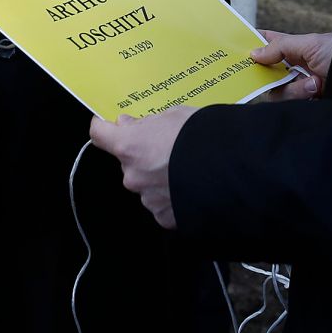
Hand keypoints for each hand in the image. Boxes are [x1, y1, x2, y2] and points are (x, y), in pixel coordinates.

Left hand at [88, 107, 193, 229]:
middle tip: (166, 146)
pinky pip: (160, 203)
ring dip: (156, 176)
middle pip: (127, 162)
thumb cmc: (202, 136)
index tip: (108, 124)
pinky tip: (188, 185)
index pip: (100, 134)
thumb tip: (128, 125)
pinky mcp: (164, 217)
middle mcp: (133, 176)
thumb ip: (145, 123)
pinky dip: (170, 195)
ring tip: (184, 167)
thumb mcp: (172, 115)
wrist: (231, 170)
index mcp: (129, 147)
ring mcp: (148, 199)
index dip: (104, 127)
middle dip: (141, 154)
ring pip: (144, 184)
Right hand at [252, 30, 331, 99]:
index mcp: (297, 48)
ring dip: (293, 88)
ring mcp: (301, 86)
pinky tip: (316, 89)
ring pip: (278, 92)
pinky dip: (302, 95)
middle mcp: (296, 67)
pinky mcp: (306, 102)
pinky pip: (291, 103)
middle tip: (276, 74)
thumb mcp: (311, 44)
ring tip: (313, 82)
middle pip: (268, 73)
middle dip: (268, 75)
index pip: (270, 44)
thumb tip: (254, 53)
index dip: (255, 45)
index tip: (241, 49)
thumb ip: (281, 46)